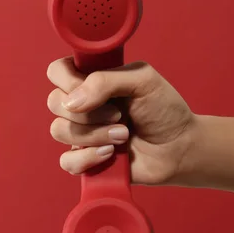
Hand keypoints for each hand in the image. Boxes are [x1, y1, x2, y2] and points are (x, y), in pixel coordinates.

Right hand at [47, 57, 195, 184]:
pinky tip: (111, 154)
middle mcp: (81, 105)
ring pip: (59, 130)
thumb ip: (105, 80)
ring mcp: (80, 133)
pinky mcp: (83, 159)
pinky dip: (88, 158)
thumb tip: (71, 102)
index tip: (93, 89)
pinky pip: (66, 161)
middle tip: (119, 115)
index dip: (68, 80)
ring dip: (94, 135)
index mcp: (91, 79)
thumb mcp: (142, 80)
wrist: (179, 147)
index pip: (57, 71)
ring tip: (123, 135)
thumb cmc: (163, 110)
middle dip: (88, 112)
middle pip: (54, 102)